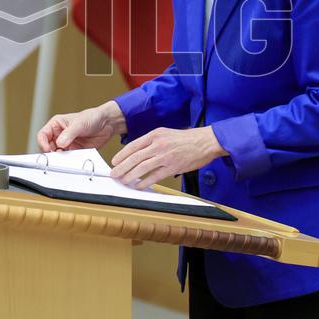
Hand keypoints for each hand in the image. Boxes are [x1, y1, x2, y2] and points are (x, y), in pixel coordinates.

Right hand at [37, 101, 126, 151]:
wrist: (107, 124)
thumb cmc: (92, 117)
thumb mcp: (79, 123)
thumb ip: (69, 133)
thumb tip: (60, 143)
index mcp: (56, 125)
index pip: (42, 135)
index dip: (43, 143)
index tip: (48, 150)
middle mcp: (59, 135)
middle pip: (48, 148)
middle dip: (51, 153)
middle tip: (57, 157)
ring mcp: (67, 144)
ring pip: (57, 155)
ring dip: (60, 159)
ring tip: (67, 158)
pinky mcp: (75, 151)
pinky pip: (69, 159)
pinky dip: (70, 162)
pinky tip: (74, 160)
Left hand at [110, 126, 227, 189]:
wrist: (204, 142)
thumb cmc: (186, 138)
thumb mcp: (166, 133)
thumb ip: (152, 141)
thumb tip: (138, 152)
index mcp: (155, 135)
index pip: (134, 146)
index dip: (122, 155)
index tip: (115, 162)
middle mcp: (158, 145)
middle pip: (135, 157)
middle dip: (122, 167)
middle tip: (114, 174)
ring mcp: (165, 157)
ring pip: (142, 168)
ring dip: (130, 176)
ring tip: (123, 181)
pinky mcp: (172, 167)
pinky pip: (154, 176)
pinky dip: (144, 182)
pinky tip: (138, 185)